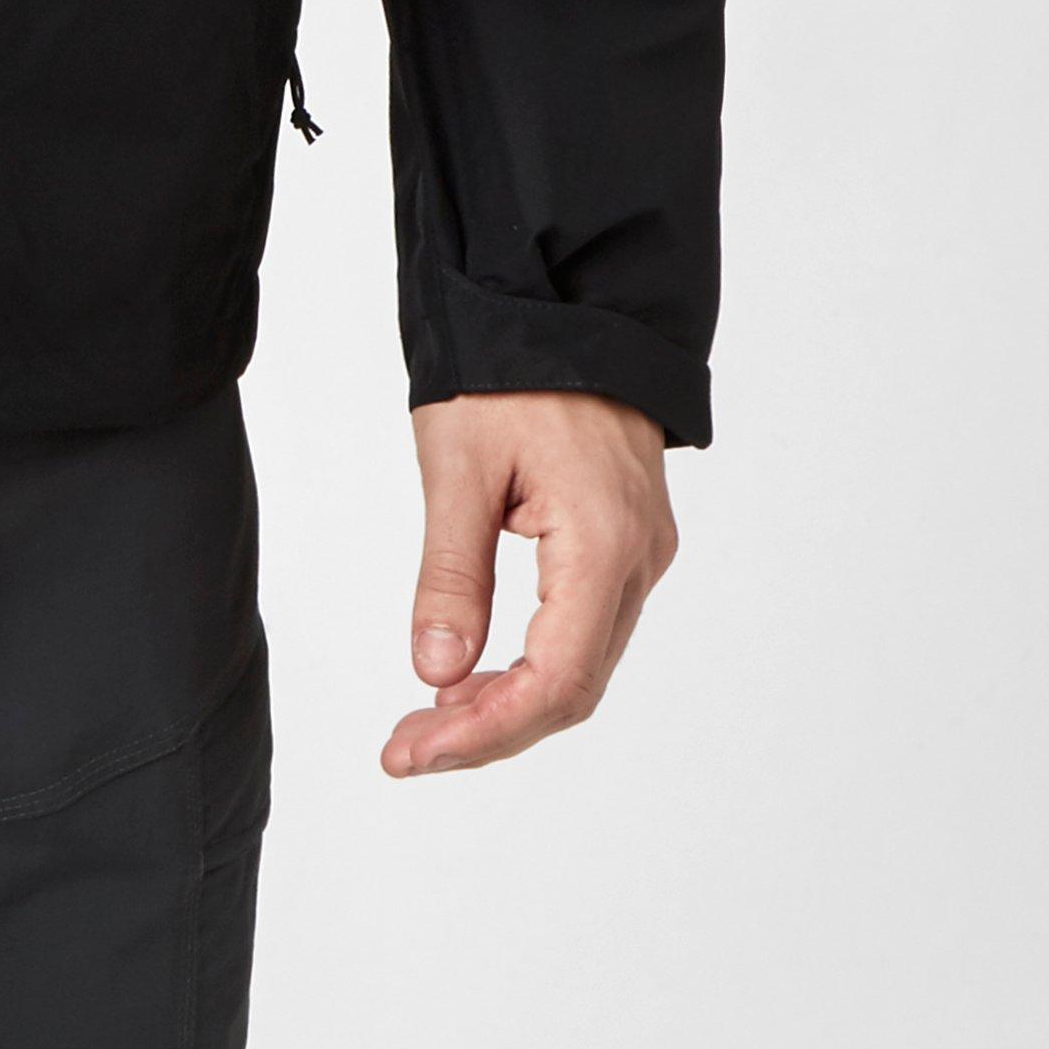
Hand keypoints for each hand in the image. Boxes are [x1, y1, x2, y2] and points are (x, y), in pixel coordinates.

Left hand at [380, 389, 676, 777]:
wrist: (561, 296)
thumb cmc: (508, 363)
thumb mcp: (458, 462)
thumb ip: (451, 572)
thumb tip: (436, 672)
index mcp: (604, 540)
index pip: (557, 680)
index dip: (486, 732)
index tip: (413, 752)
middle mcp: (639, 558)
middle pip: (574, 687)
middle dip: (491, 729)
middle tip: (407, 748)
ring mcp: (642, 551)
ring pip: (583, 663)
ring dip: (510, 702)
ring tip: (429, 721)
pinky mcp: (628, 540)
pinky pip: (587, 628)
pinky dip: (533, 662)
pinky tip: (477, 672)